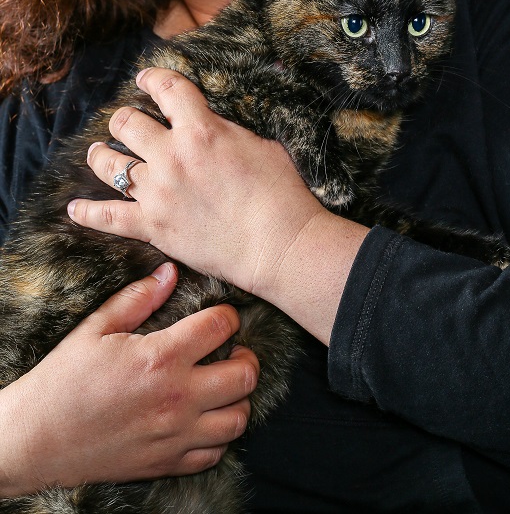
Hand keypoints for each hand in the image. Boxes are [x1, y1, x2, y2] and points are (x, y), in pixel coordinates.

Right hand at [0, 263, 257, 497]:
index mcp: (161, 358)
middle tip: (231, 351)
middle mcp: (176, 398)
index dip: (227, 315)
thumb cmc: (63, 381)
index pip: (221, 326)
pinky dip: (218, 436)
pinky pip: (214, 454)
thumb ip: (139, 298)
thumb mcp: (96, 328)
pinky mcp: (166, 463)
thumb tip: (169, 273)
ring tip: (222, 385)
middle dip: (245, 356)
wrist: (36, 439)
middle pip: (245, 375)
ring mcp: (174, 435)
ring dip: (238, 399)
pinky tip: (204, 418)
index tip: (220, 317)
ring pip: (238, 419)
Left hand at [68, 67, 327, 296]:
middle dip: (125, 118)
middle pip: (128, 123)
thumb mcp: (261, 143)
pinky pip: (108, 217)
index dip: (153, 78)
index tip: (146, 78)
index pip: (168, 89)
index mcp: (201, 129)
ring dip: (101, 154)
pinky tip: (74, 209)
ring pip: (111, 164)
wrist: (278, 243)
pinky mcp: (153, 226)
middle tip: (126, 121)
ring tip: (97, 151)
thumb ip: (227, 131)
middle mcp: (171, 155)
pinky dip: (88, 213)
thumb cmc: (280, 192)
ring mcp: (157, 191)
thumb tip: (213, 128)